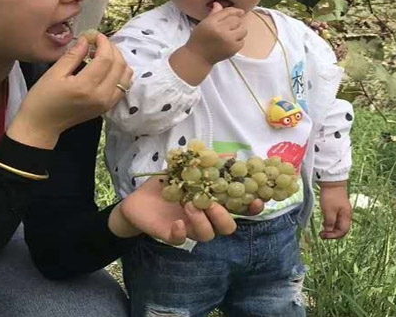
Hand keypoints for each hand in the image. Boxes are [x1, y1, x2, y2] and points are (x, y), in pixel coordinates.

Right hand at [10, 34, 132, 147]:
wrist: (42, 125)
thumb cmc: (42, 99)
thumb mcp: (54, 73)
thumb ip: (73, 55)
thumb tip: (87, 39)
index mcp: (86, 86)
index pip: (105, 58)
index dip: (103, 42)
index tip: (95, 35)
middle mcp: (101, 96)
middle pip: (119, 65)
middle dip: (111, 49)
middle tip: (98, 42)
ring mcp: (106, 103)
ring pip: (125, 75)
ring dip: (118, 60)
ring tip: (102, 54)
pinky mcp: (107, 107)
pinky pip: (123, 86)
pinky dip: (119, 73)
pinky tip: (106, 68)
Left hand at [109, 176, 262, 244]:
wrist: (139, 199)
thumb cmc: (167, 185)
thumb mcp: (187, 168)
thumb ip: (208, 163)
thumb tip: (232, 154)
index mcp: (213, 202)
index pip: (239, 209)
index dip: (251, 208)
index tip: (257, 200)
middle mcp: (206, 218)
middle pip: (227, 228)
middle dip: (224, 217)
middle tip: (212, 204)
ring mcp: (190, 228)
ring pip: (207, 235)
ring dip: (201, 220)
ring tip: (188, 204)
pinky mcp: (172, 235)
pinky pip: (182, 241)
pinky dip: (181, 233)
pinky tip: (176, 223)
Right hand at [185, 2, 246, 65]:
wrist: (198, 57)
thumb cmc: (199, 39)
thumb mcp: (204, 23)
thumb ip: (214, 14)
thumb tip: (218, 3)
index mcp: (211, 23)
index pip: (228, 12)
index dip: (235, 11)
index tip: (240, 11)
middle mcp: (220, 31)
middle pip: (237, 20)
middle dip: (235, 22)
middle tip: (229, 27)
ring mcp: (228, 41)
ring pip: (242, 30)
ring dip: (239, 30)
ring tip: (231, 34)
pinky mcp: (233, 50)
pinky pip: (242, 41)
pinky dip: (238, 41)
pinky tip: (230, 42)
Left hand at [318, 181, 351, 239]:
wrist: (332, 181)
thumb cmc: (330, 196)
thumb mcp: (329, 211)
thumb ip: (330, 222)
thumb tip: (329, 231)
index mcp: (346, 216)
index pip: (343, 231)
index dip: (334, 236)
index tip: (324, 235)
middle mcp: (346, 215)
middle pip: (341, 229)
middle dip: (332, 233)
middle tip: (322, 234)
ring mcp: (343, 210)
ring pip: (338, 224)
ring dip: (331, 228)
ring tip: (322, 229)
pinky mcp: (338, 206)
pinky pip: (336, 218)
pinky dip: (330, 222)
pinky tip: (324, 221)